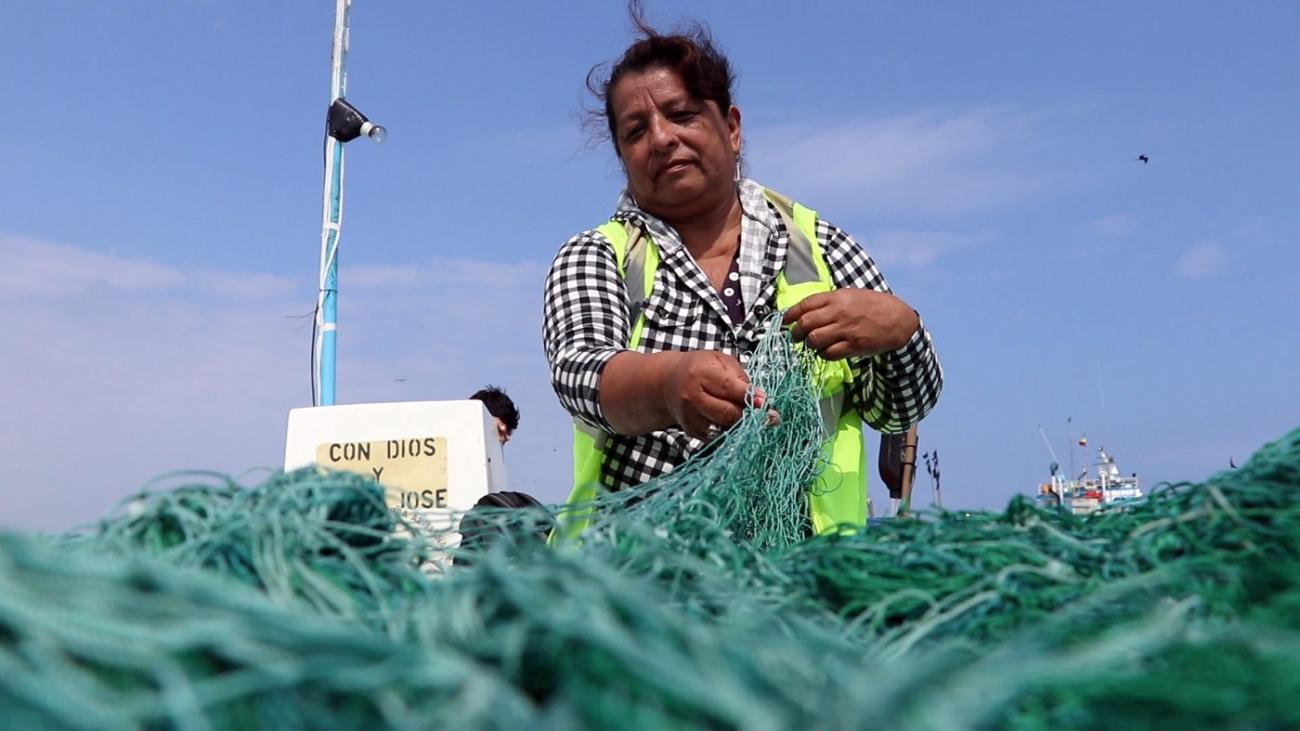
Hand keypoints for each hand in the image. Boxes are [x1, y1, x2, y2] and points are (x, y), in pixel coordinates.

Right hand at [658, 351, 762, 439]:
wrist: (667, 383)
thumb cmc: (699, 368)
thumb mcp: (720, 361)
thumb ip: (740, 377)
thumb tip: (761, 399)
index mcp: (702, 374)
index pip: (728, 387)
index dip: (749, 396)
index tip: (766, 403)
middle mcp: (693, 396)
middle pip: (728, 413)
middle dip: (748, 414)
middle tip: (765, 414)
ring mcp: (691, 417)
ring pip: (725, 428)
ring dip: (740, 423)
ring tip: (743, 413)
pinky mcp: (691, 431)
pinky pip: (718, 436)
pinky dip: (728, 430)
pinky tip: (727, 419)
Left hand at [783, 289, 918, 359]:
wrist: (898, 320)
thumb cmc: (872, 305)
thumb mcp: (851, 295)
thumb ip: (829, 301)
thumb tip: (804, 311)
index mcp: (837, 297)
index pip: (806, 304)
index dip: (791, 314)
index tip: (785, 321)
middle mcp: (839, 312)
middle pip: (806, 323)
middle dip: (796, 332)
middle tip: (795, 337)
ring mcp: (846, 330)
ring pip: (814, 340)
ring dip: (808, 344)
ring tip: (810, 345)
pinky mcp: (853, 346)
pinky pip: (829, 353)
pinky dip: (822, 354)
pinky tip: (825, 351)